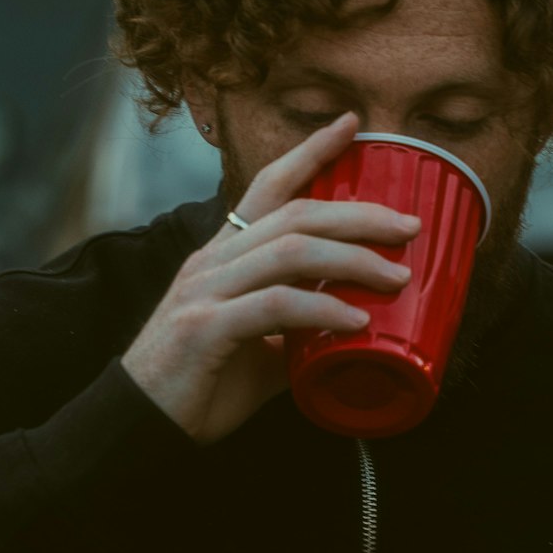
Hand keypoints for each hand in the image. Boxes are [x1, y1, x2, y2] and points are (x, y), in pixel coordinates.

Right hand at [120, 111, 419, 444]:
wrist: (143, 427)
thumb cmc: (201, 386)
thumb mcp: (259, 348)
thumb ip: (300, 329)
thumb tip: (355, 330)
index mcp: (223, 256)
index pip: (267, 187)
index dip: (309, 152)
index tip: (350, 125)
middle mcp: (212, 261)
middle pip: (294, 215)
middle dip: (358, 214)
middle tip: (409, 226)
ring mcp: (205, 291)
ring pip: (289, 253)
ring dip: (352, 260)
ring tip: (397, 276)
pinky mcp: (204, 328)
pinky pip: (274, 306)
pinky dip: (322, 309)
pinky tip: (357, 320)